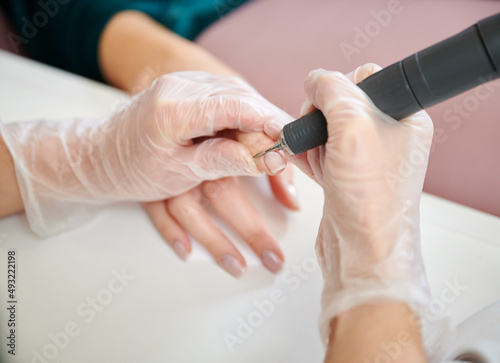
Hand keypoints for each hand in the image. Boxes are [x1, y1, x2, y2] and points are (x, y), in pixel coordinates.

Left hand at [1, 72, 291, 235]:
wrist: (100, 157)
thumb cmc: (130, 170)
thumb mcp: (176, 174)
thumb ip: (221, 161)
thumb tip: (267, 158)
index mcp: (173, 107)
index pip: (235, 106)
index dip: (269, 122)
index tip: (291, 142)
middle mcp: (179, 86)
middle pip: (241, 98)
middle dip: (267, 125)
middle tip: (286, 151)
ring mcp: (183, 84)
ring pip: (237, 95)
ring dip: (257, 120)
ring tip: (273, 148)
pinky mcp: (187, 89)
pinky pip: (226, 96)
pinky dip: (243, 115)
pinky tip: (254, 132)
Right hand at [145, 130, 298, 277]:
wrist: (150, 126)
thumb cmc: (201, 131)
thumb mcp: (241, 137)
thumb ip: (271, 163)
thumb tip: (292, 202)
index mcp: (221, 136)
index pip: (249, 151)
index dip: (272, 174)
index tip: (289, 206)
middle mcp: (195, 156)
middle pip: (222, 190)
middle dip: (250, 227)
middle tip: (273, 256)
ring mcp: (171, 174)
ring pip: (190, 209)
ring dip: (214, 240)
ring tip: (237, 266)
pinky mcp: (152, 187)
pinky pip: (158, 211)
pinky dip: (171, 231)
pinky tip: (186, 251)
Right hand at [297, 64, 432, 343]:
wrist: (361, 253)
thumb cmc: (370, 200)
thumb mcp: (353, 128)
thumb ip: (334, 91)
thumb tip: (317, 78)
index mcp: (404, 116)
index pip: (367, 78)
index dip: (339, 88)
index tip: (326, 107)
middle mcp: (388, 135)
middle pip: (342, 102)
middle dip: (320, 117)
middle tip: (319, 137)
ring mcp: (365, 157)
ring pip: (327, 128)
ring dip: (312, 138)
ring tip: (313, 156)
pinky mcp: (346, 175)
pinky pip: (322, 152)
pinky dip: (309, 155)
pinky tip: (305, 164)